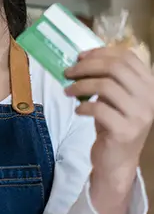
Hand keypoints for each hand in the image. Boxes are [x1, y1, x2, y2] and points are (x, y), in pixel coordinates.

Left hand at [64, 47, 153, 213]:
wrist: (117, 161)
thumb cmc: (113, 124)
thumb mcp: (115, 98)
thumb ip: (108, 79)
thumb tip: (82, 58)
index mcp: (149, 85)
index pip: (128, 58)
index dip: (102, 52)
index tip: (80, 56)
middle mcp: (149, 98)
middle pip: (115, 68)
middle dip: (86, 66)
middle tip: (68, 72)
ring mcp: (139, 115)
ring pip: (106, 86)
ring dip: (80, 85)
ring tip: (68, 91)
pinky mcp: (125, 130)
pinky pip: (99, 109)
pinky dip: (83, 107)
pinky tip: (78, 111)